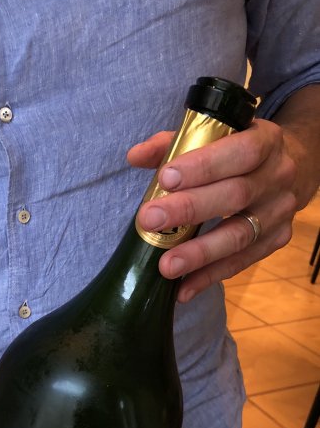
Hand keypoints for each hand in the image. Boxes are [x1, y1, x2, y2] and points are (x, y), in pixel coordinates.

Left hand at [129, 119, 307, 301]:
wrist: (291, 170)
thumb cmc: (236, 153)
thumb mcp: (213, 138)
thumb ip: (173, 144)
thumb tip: (136, 156)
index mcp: (265, 141)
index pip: (240, 152)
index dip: (203, 166)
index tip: (166, 179)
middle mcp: (278, 177)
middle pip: (236, 195)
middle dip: (189, 209)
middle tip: (150, 220)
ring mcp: (279, 212)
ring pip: (240, 236)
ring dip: (199, 253)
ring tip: (166, 266)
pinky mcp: (276, 240)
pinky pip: (241, 263)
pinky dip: (209, 277)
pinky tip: (183, 289)